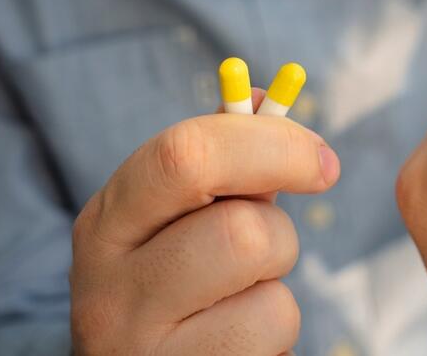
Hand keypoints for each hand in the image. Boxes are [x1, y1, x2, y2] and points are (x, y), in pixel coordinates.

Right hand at [70, 89, 340, 354]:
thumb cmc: (174, 280)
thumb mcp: (179, 218)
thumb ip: (220, 157)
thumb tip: (261, 95)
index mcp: (107, 220)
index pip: (186, 154)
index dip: (270, 144)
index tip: (320, 160)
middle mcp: (105, 284)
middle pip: (240, 226)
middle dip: (279, 227)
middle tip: (280, 240)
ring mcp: (136, 344)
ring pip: (266, 286)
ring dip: (276, 281)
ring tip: (240, 296)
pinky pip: (270, 333)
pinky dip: (275, 332)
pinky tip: (237, 341)